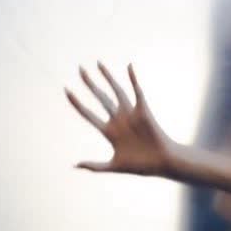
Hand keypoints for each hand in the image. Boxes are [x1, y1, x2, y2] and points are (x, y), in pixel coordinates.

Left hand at [65, 62, 182, 177]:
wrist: (163, 163)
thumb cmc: (141, 166)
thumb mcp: (114, 166)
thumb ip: (95, 165)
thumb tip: (75, 164)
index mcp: (109, 131)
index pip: (88, 113)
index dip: (77, 103)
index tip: (66, 90)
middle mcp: (118, 119)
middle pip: (100, 97)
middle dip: (90, 84)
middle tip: (80, 69)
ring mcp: (130, 114)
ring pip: (116, 91)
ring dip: (108, 77)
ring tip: (98, 63)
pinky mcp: (144, 110)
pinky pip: (137, 91)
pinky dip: (133, 79)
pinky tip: (128, 66)